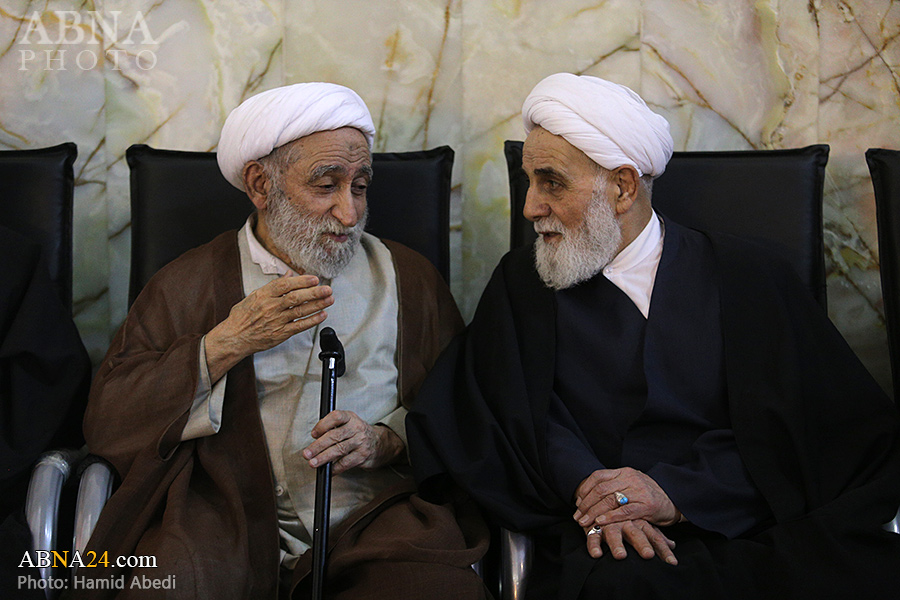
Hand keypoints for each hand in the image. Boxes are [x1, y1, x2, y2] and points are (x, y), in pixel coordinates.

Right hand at [205, 274, 333, 381]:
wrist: (234, 337)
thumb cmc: (242, 317)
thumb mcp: (254, 296)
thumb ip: (274, 285)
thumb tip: (289, 274)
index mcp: (263, 295)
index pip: (285, 285)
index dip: (301, 281)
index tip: (314, 279)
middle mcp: (271, 307)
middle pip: (296, 297)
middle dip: (314, 292)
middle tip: (327, 289)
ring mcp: (276, 320)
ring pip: (300, 311)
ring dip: (317, 305)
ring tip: (329, 299)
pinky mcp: (280, 333)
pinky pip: (299, 326)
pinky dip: (312, 320)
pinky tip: (322, 315)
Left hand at [302, 411, 403, 473]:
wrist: (379, 443)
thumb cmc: (356, 433)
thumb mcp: (347, 424)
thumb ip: (332, 429)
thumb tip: (315, 441)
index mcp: (350, 417)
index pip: (336, 416)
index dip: (323, 425)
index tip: (314, 434)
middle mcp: (356, 428)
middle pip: (334, 436)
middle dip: (318, 446)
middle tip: (306, 453)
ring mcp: (361, 442)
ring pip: (339, 450)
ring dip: (323, 458)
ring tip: (313, 463)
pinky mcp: (362, 455)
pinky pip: (346, 463)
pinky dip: (335, 468)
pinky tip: (328, 470)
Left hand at [574, 467, 681, 528]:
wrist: (675, 499)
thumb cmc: (648, 494)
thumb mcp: (631, 484)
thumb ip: (613, 486)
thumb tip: (587, 495)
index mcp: (624, 471)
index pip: (598, 476)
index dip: (584, 489)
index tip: (577, 502)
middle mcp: (630, 478)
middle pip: (601, 489)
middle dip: (586, 504)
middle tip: (577, 516)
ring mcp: (639, 491)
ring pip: (609, 500)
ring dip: (593, 513)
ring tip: (584, 522)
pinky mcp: (646, 505)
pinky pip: (624, 511)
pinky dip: (609, 517)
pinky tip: (600, 522)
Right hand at [583, 519, 676, 564]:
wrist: (601, 496)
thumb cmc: (625, 516)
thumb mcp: (642, 524)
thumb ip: (656, 536)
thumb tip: (673, 545)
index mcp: (640, 523)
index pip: (654, 537)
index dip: (663, 549)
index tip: (671, 562)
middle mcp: (626, 523)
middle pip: (636, 534)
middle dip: (642, 544)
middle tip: (648, 555)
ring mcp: (610, 524)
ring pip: (614, 534)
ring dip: (617, 545)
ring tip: (621, 556)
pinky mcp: (594, 526)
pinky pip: (592, 536)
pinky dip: (594, 545)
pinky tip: (596, 554)